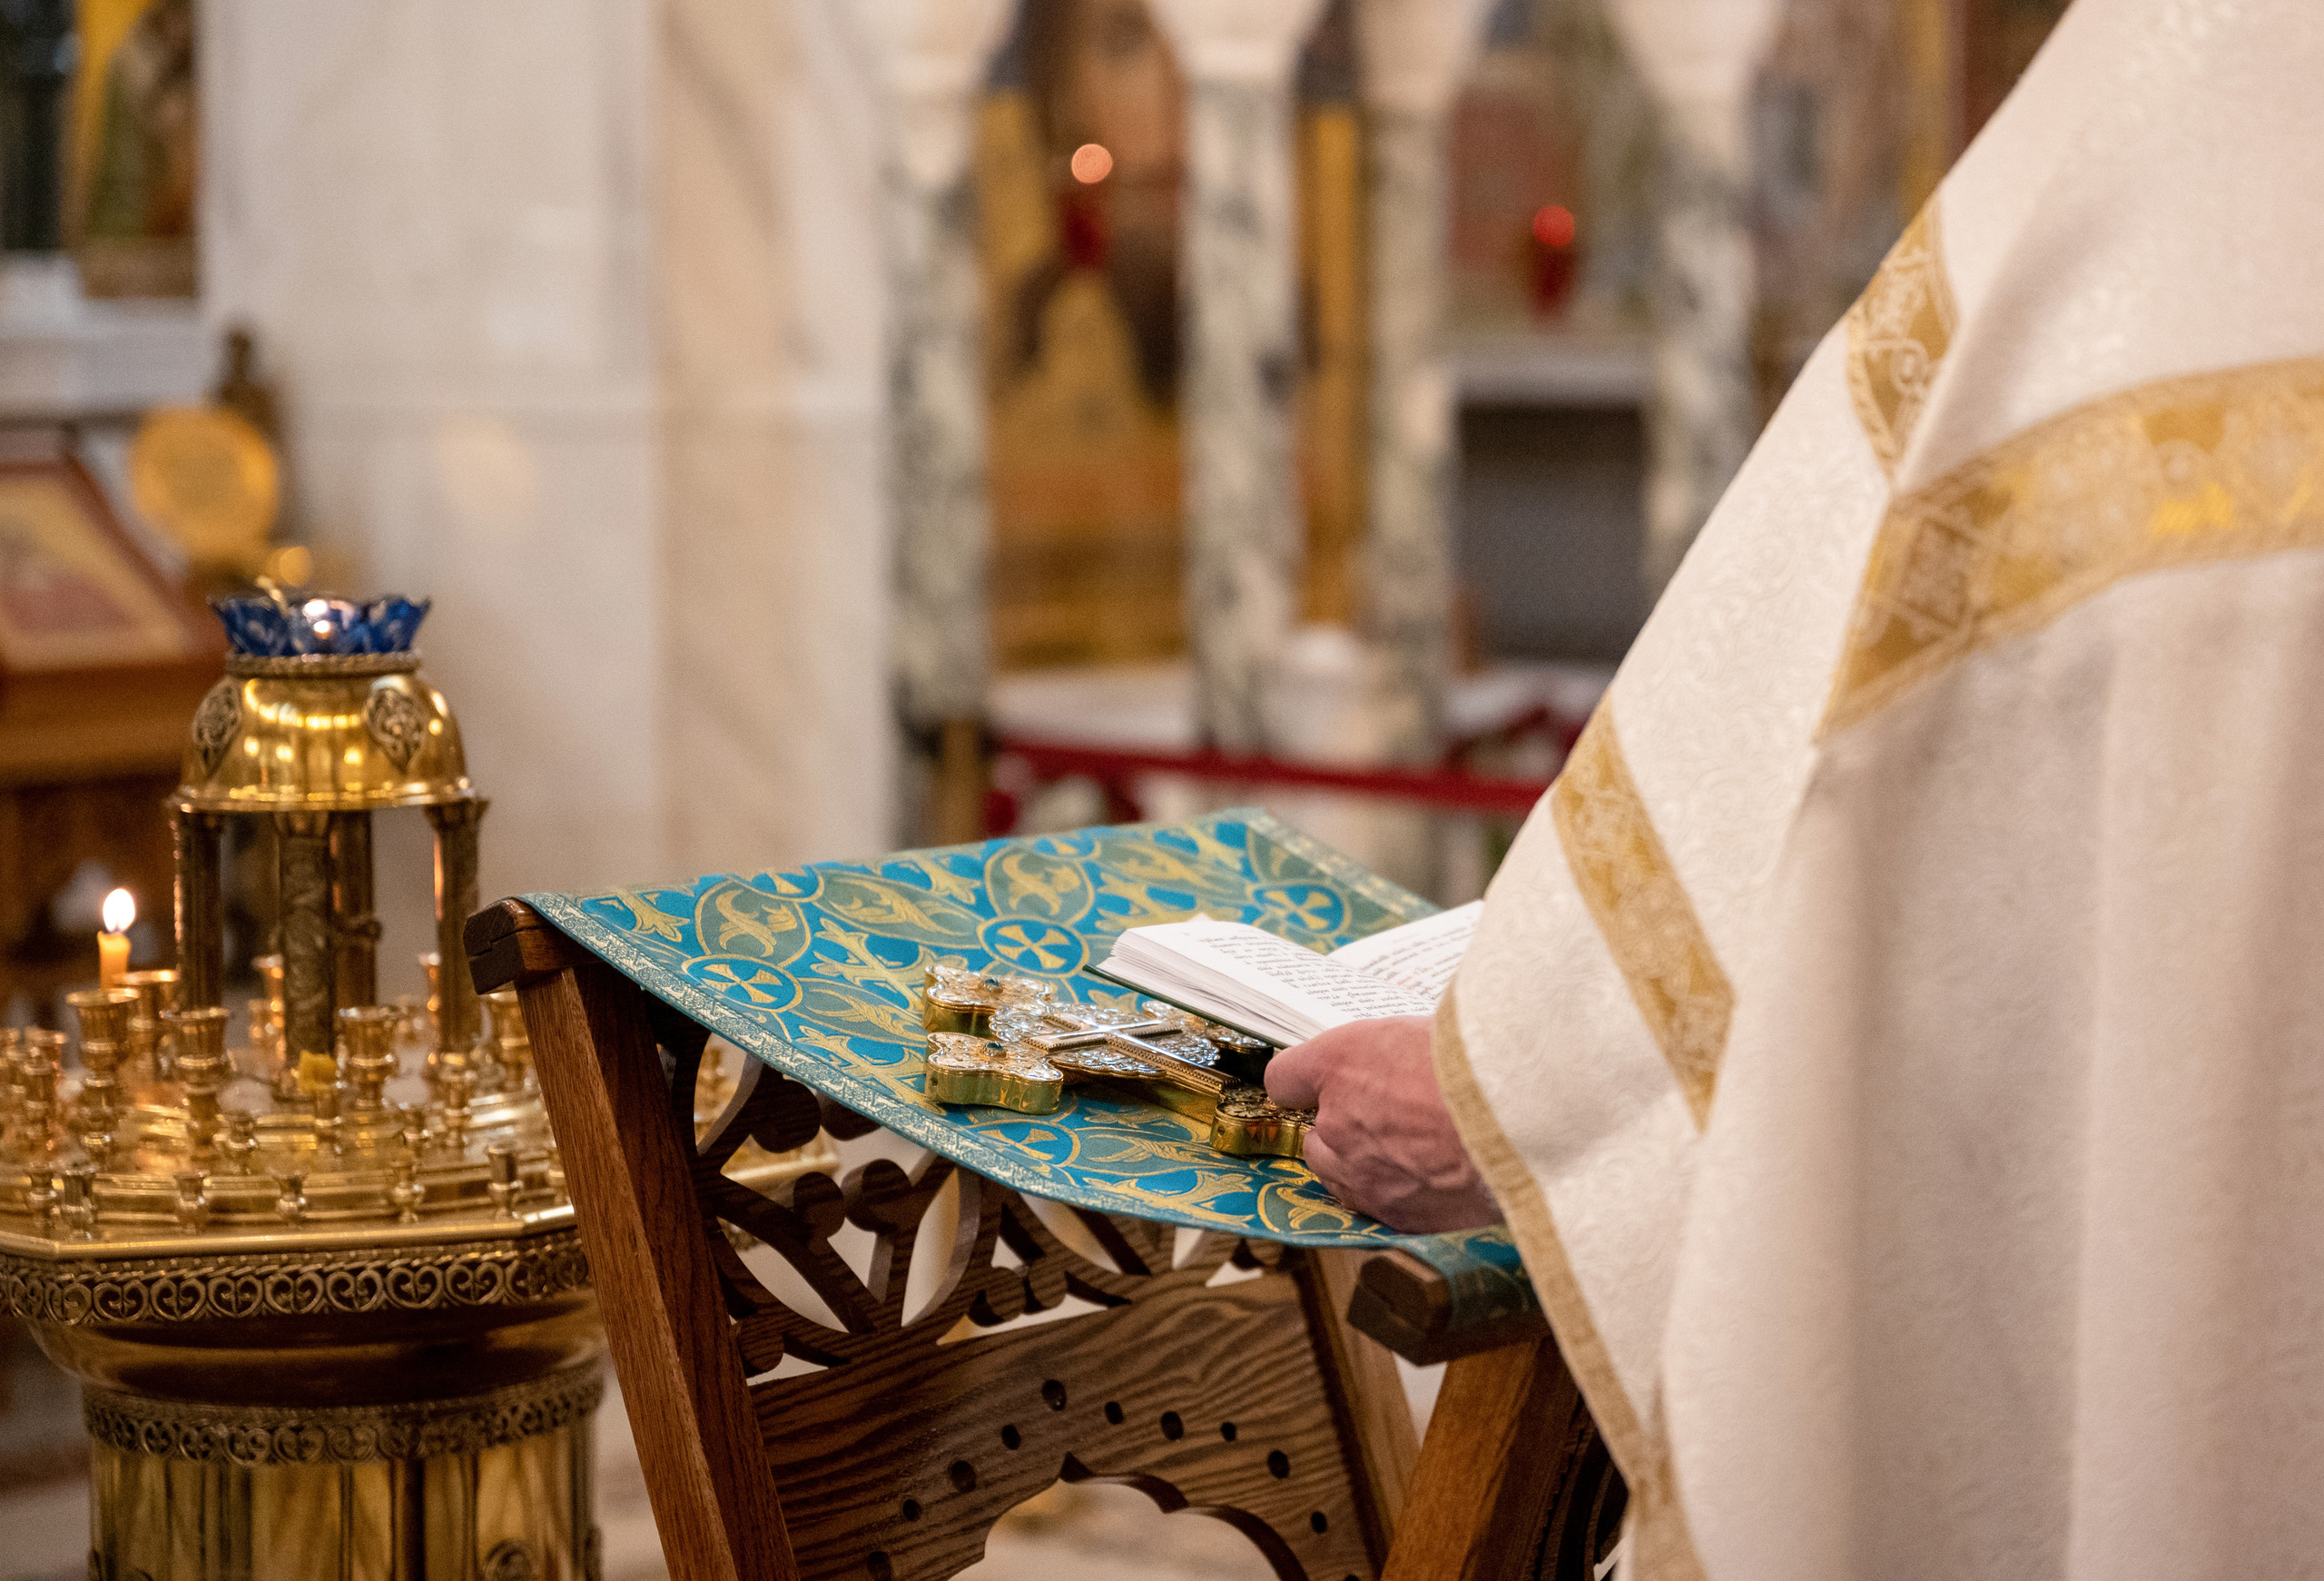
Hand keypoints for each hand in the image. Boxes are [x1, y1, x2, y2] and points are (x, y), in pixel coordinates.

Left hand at [1265, 1015, 1500, 1232]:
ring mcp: (1362, 1174)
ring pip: (1337, 1176)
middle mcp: (1336, 1121)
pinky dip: (1394, 1194)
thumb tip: (1390, 1063)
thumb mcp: (1431, 1028)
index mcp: (1340, 1064)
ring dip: (1361, 1164)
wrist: (1527, 1121)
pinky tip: (1430, 1177)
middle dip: (1340, 1128)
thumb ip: (1392, 1051)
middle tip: (1387, 1117)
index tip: (1321, 1082)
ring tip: (1411, 1149)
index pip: (1285, 1076)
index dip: (1304, 1081)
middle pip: (1312, 1135)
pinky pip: (1375, 1206)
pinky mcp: (1394, 1214)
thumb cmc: (1484, 1062)